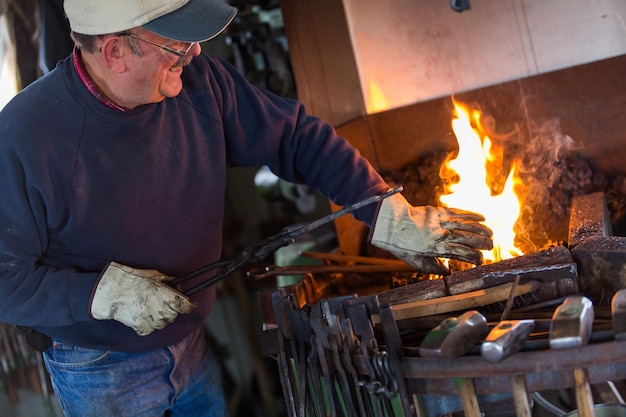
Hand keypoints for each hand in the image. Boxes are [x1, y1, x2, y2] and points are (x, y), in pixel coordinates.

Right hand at [90, 262, 195, 335]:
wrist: (111, 292)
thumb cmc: (133, 280)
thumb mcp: (154, 275)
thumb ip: (168, 282)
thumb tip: (178, 285)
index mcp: (166, 297)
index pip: (186, 307)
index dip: (189, 305)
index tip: (190, 304)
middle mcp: (161, 311)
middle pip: (174, 315)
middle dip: (172, 309)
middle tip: (164, 302)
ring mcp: (151, 321)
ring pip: (163, 324)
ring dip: (161, 317)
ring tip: (151, 307)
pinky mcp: (141, 328)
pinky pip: (151, 329)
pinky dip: (149, 323)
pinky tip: (143, 314)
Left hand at [370, 193, 492, 273]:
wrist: (391, 223)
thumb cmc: (402, 245)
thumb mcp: (415, 261)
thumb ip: (432, 267)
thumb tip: (447, 274)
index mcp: (436, 248)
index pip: (461, 253)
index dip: (473, 257)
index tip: (480, 261)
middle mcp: (441, 234)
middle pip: (467, 238)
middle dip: (481, 242)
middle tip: (491, 246)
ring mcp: (440, 221)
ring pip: (465, 224)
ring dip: (480, 228)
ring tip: (490, 233)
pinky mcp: (438, 211)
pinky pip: (458, 212)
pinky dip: (471, 214)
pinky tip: (482, 217)